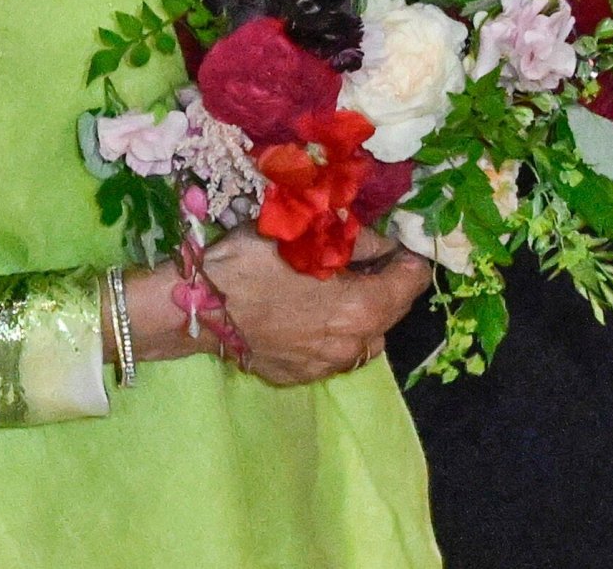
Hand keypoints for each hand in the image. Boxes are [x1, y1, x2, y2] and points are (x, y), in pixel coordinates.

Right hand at [198, 224, 431, 386]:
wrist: (201, 308)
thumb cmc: (255, 262)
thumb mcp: (308, 236)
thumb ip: (356, 240)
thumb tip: (383, 245)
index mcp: (362, 308)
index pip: (411, 283)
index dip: (406, 258)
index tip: (392, 243)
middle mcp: (353, 345)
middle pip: (391, 312)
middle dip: (384, 284)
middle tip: (361, 259)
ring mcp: (326, 366)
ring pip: (364, 337)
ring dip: (361, 313)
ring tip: (335, 290)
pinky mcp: (301, 376)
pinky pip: (332, 351)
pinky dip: (331, 332)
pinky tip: (306, 312)